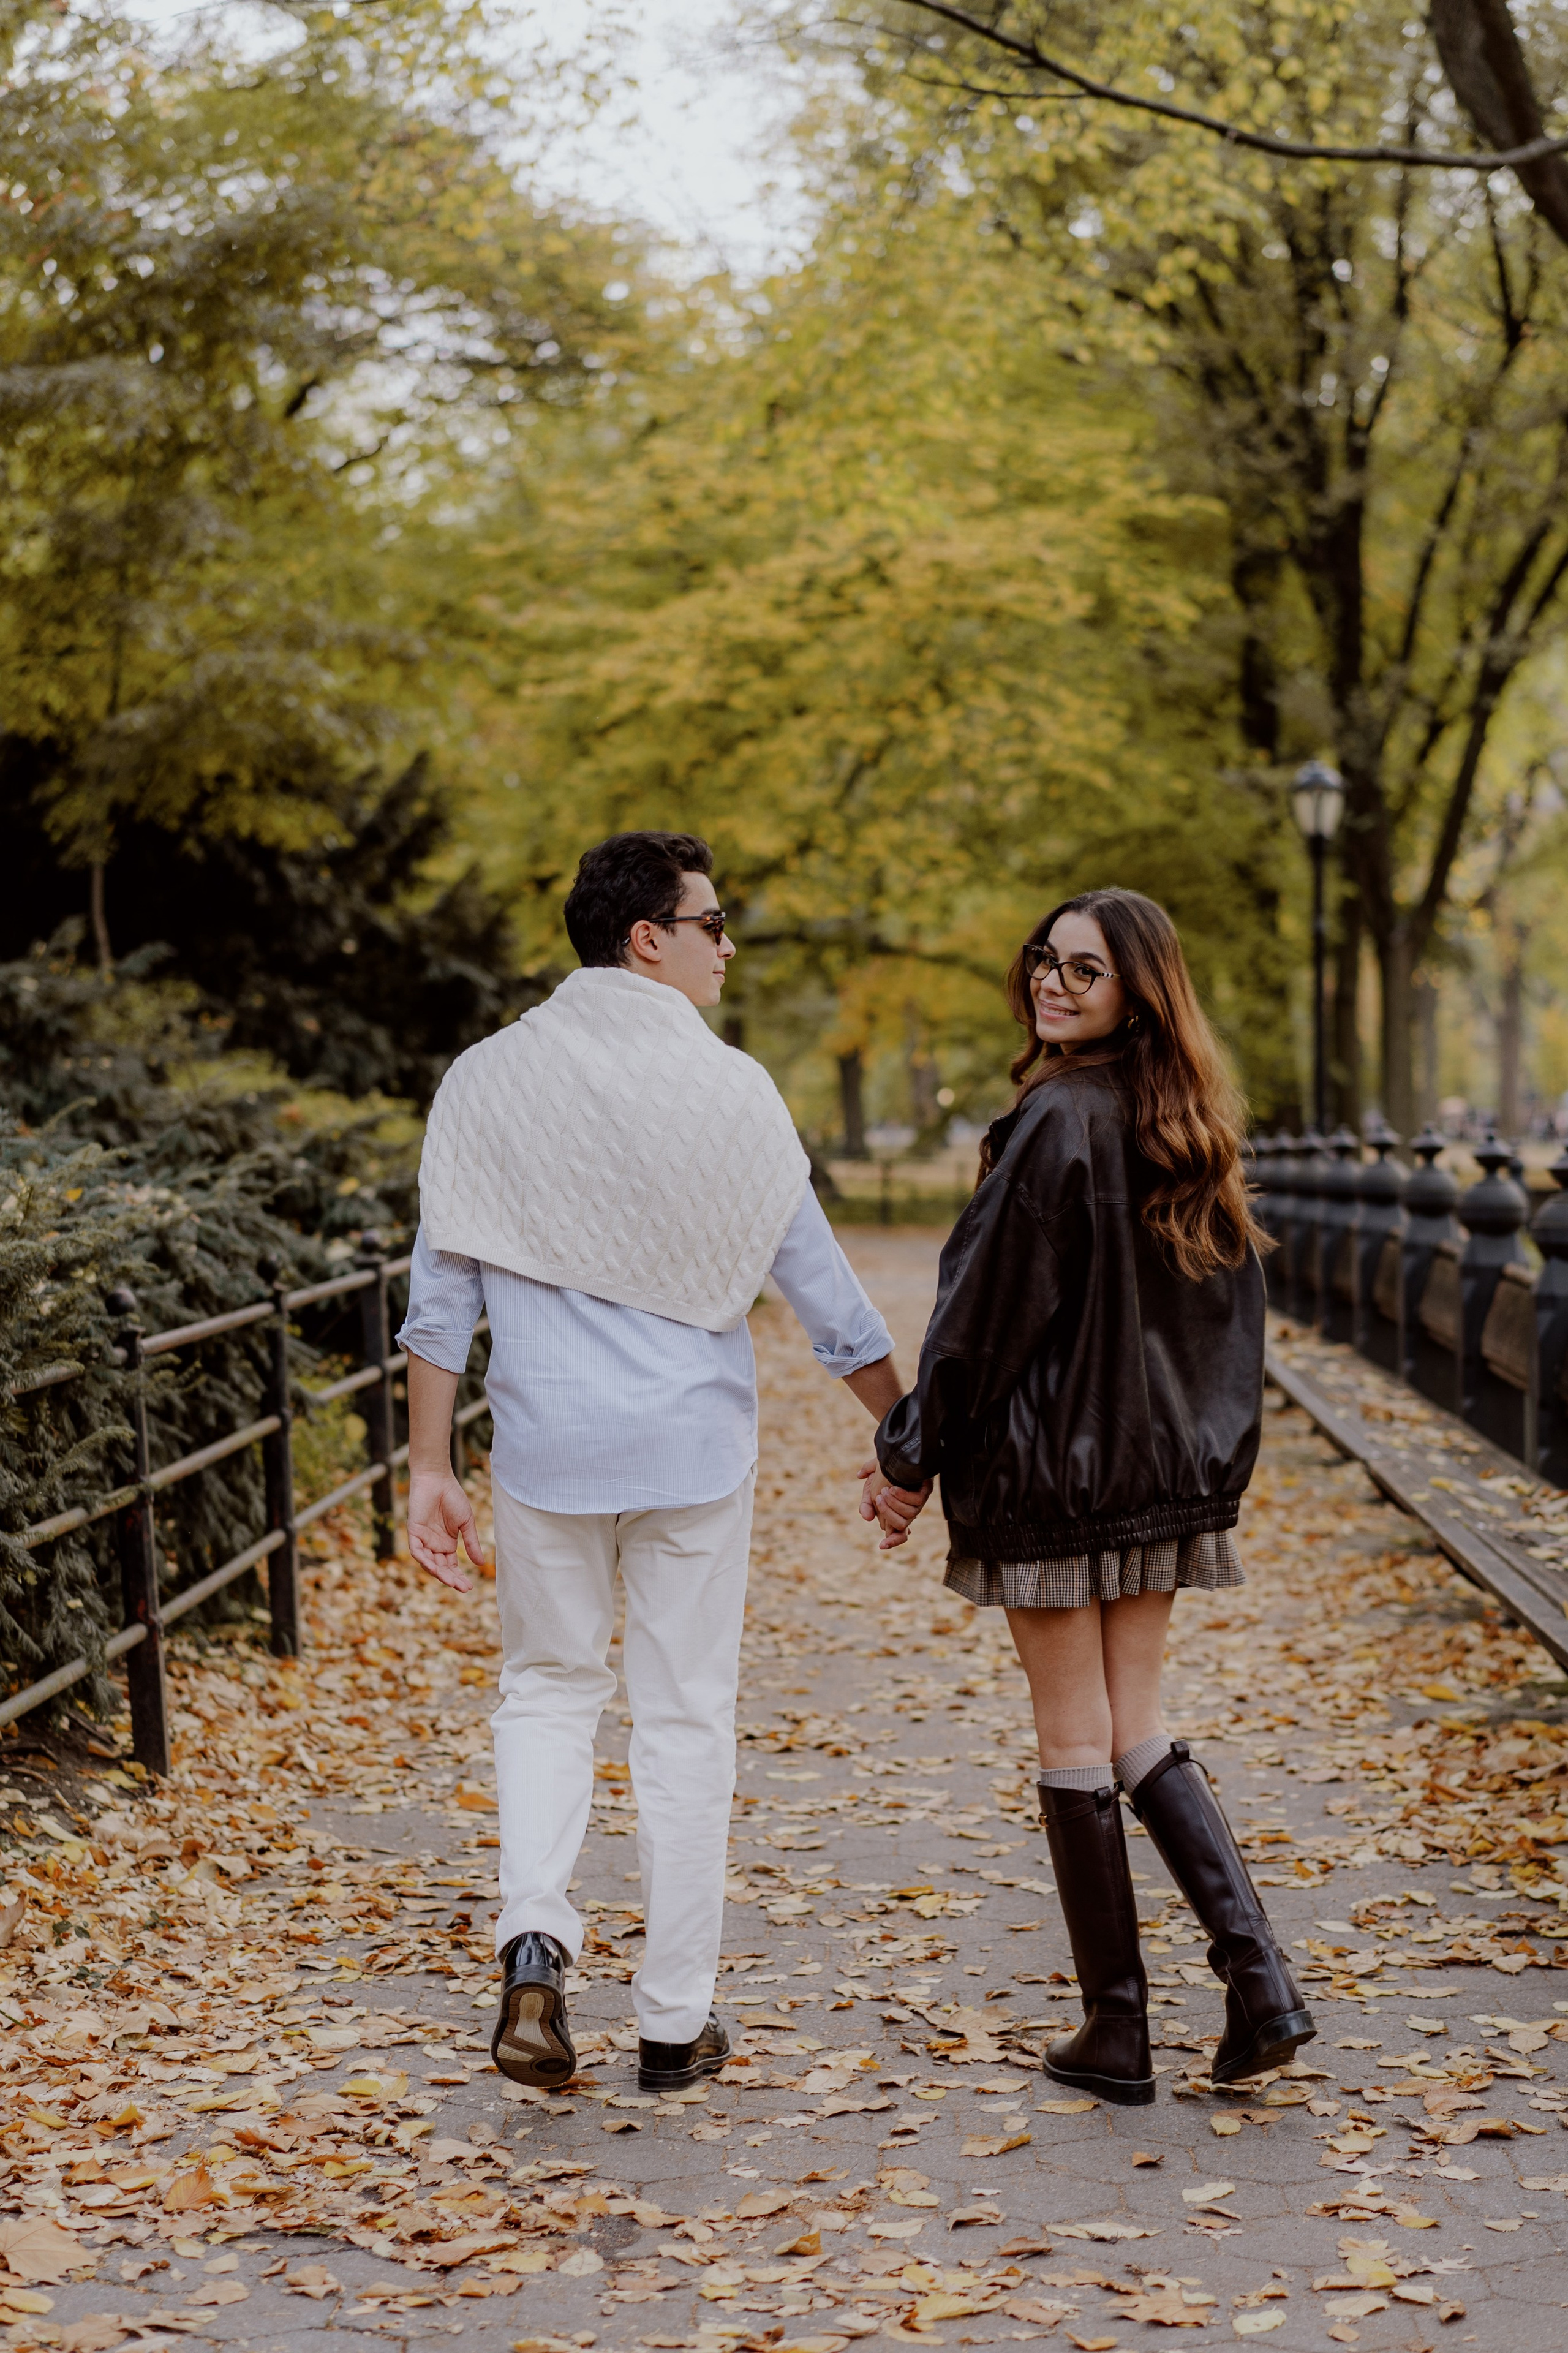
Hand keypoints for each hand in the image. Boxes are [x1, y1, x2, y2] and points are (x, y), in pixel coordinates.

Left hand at [406, 1468, 485, 1592]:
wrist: (437, 1479)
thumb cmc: (453, 1497)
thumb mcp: (466, 1523)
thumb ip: (471, 1543)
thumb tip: (481, 1564)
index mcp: (447, 1544)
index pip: (451, 1566)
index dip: (458, 1577)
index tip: (469, 1587)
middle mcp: (434, 1545)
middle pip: (441, 1568)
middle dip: (450, 1579)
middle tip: (462, 1587)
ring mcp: (423, 1539)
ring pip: (428, 1563)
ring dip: (438, 1573)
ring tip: (450, 1581)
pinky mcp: (413, 1532)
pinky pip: (416, 1551)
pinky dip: (423, 1560)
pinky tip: (434, 1567)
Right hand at [856, 1461, 932, 1550]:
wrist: (897, 1451)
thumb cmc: (884, 1470)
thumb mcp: (870, 1486)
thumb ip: (866, 1502)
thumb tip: (866, 1518)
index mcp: (897, 1513)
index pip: (899, 1534)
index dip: (892, 1541)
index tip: (881, 1546)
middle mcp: (910, 1510)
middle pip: (902, 1527)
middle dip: (887, 1514)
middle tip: (878, 1497)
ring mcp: (919, 1501)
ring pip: (908, 1516)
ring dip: (893, 1504)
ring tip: (885, 1490)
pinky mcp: (926, 1491)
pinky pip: (915, 1502)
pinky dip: (903, 1497)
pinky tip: (894, 1488)